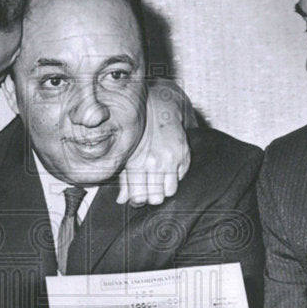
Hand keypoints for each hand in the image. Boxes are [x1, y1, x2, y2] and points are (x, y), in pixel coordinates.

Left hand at [117, 80, 190, 205]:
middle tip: (149, 187)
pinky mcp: (184, 155)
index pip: (139, 197)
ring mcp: (171, 159)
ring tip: (159, 178)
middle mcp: (154, 162)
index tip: (138, 195)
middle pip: (156, 198)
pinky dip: (175, 177)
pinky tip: (168, 167)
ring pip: (170, 191)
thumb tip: (122, 200)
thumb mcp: (128, 153)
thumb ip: (124, 179)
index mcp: (137, 162)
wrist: (161, 107)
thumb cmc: (140, 131)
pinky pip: (181, 178)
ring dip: (164, 189)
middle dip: (152, 196)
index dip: (138, 200)